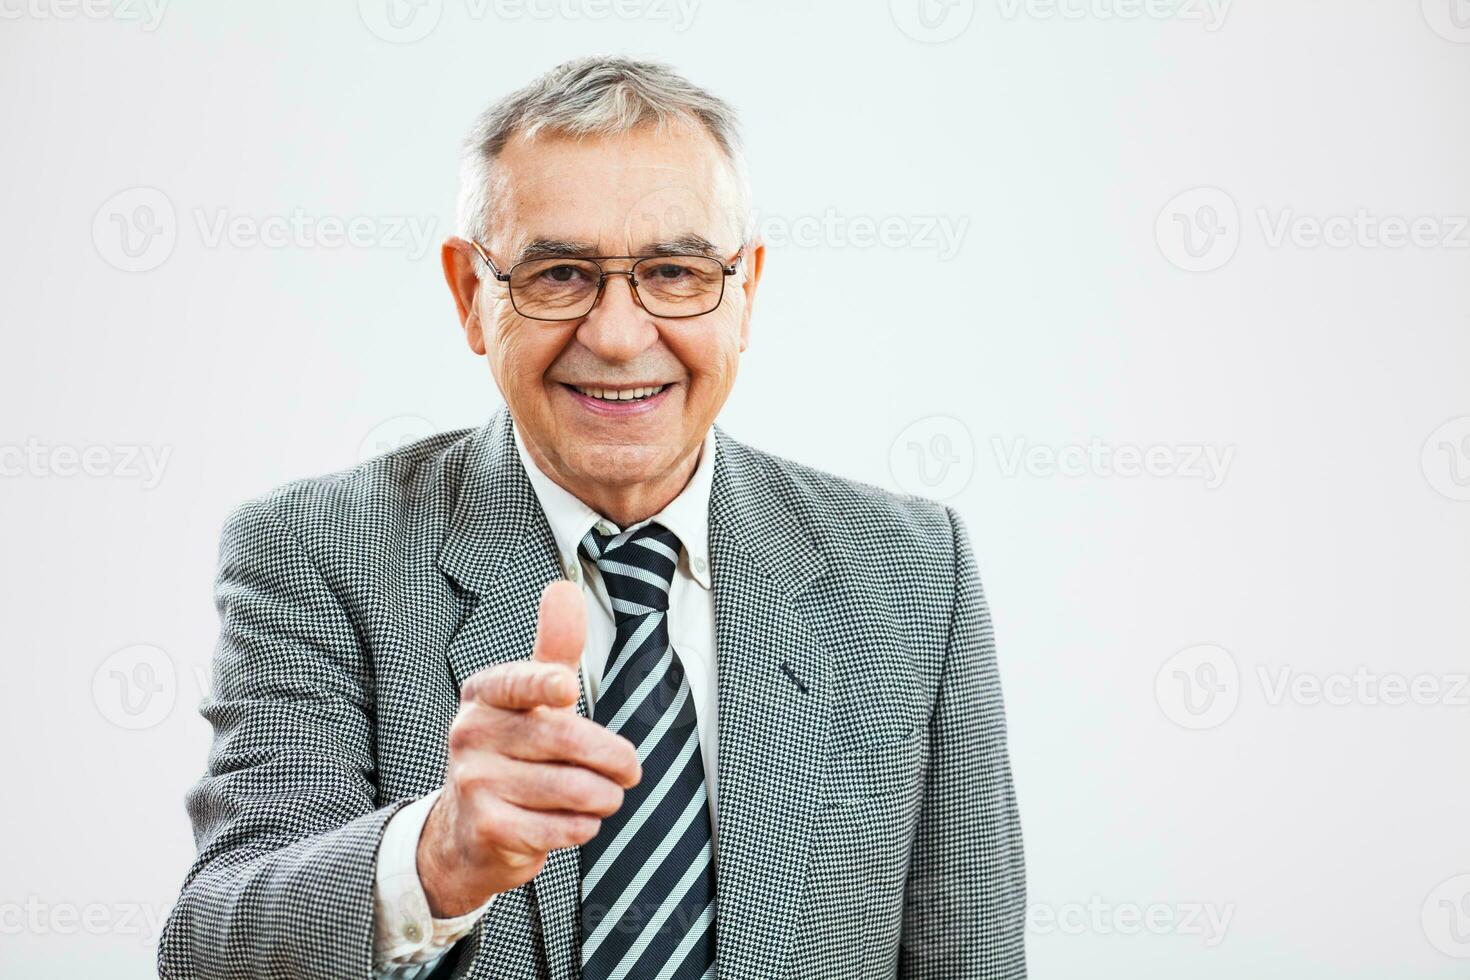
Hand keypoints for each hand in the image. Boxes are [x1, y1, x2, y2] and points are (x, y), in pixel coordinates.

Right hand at [417, 580, 640, 916]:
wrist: (467, 831)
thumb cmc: (513, 752)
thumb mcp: (531, 698)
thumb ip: (554, 648)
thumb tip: (563, 589)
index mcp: (484, 695)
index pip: (515, 684)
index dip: (543, 684)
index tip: (566, 689)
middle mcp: (470, 734)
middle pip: (564, 739)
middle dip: (614, 758)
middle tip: (631, 769)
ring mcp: (474, 782)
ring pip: (570, 789)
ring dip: (604, 796)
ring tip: (606, 795)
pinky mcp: (487, 828)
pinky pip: (560, 827)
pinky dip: (584, 826)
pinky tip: (578, 821)